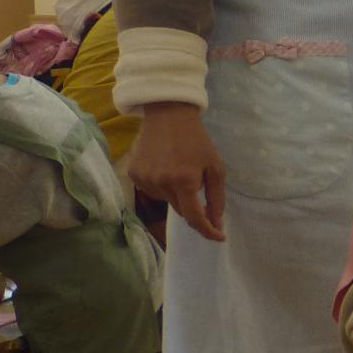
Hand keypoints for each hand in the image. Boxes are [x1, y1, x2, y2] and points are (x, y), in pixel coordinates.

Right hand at [129, 103, 226, 241]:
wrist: (168, 115)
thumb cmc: (197, 141)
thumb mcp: (215, 168)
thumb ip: (217, 198)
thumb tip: (216, 223)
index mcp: (184, 181)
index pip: (194, 217)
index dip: (207, 230)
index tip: (219, 237)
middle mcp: (161, 183)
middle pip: (181, 210)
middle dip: (193, 206)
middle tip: (199, 186)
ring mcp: (144, 179)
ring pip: (167, 201)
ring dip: (177, 194)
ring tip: (179, 170)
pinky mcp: (134, 174)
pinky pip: (153, 192)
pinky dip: (163, 186)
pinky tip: (165, 168)